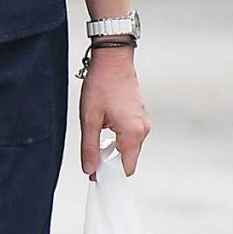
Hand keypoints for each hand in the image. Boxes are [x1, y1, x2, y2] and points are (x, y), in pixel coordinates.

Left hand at [78, 48, 147, 177]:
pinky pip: (130, 134)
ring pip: (128, 146)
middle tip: (90, 153)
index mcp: (133, 133)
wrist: (113, 59)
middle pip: (128, 158)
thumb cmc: (101, 85)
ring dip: (112, 147)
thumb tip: (90, 169)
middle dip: (110, 161)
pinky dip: (117, 137)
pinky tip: (103, 125)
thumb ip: (90, 147)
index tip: (94, 174)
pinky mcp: (139, 114)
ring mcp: (143, 121)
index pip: (126, 168)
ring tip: (95, 133)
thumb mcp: (89, 119)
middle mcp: (142, 129)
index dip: (110, 174)